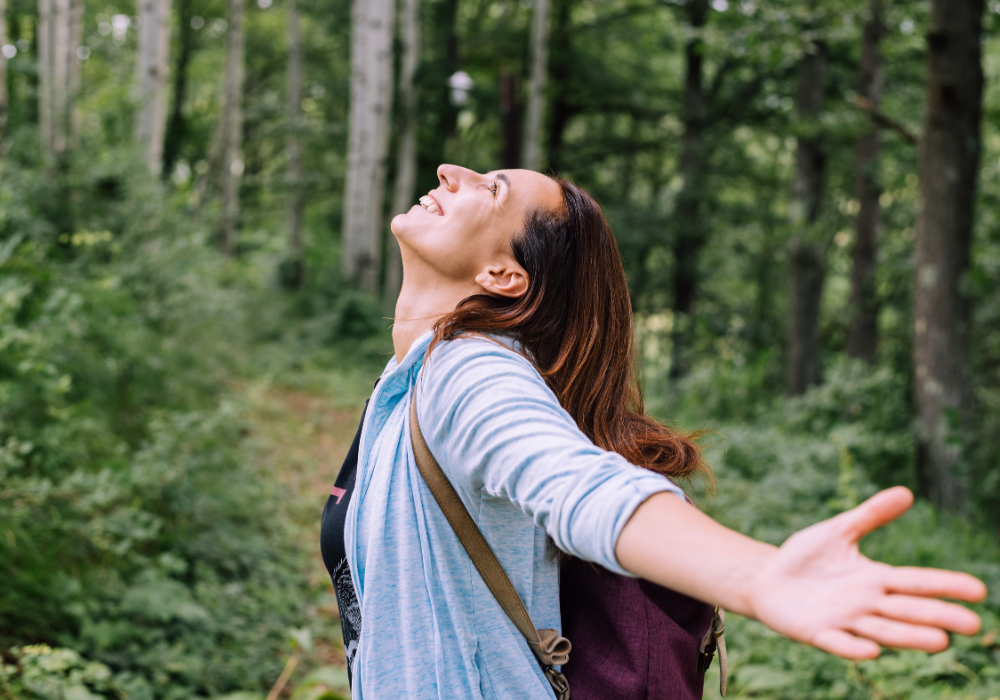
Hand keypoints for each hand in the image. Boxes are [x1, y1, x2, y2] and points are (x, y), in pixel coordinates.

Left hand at [745, 486, 986, 658]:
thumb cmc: (805, 556)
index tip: (978, 590)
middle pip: (907, 611)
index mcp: (875, 579)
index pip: (916, 582)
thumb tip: (907, 492)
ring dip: (908, 638)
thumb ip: (871, 515)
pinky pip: (837, 642)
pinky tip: (871, 651)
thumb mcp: (838, 531)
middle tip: (973, 625)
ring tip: (940, 642)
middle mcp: (866, 604)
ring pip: (881, 631)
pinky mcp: (816, 634)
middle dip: (938, 616)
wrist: (766, 578)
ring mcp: (843, 621)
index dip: (945, 586)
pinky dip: (853, 648)